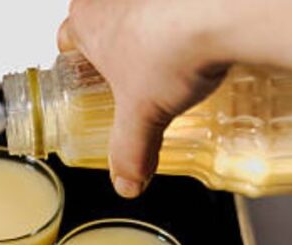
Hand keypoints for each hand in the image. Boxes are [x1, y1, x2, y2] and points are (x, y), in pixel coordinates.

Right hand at [58, 0, 229, 197]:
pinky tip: (201, 45)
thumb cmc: (173, 45)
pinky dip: (184, 22)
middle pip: (104, 24)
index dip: (75, 63)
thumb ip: (130, 152)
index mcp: (87, 20)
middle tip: (133, 80)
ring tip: (172, 65)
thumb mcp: (143, 115)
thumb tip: (127, 181)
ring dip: (152, 34)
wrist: (225, 11)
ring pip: (140, 12)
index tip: (87, 80)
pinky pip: (177, 8)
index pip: (66, 40)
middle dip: (116, 51)